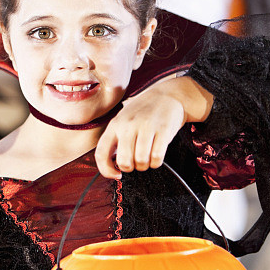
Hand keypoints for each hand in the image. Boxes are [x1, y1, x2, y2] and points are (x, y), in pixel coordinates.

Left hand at [95, 76, 212, 178]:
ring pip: (141, 161)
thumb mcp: (123, 121)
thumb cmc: (143, 113)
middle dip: (131, 168)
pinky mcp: (163, 129)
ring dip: (145, 166)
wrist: (168, 95)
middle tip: (136, 163)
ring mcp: (145, 127)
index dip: (106, 170)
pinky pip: (157, 157)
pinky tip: (156, 157)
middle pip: (124, 161)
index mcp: (114, 125)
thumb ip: (115, 140)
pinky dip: (156, 162)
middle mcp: (128, 125)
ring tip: (147, 159)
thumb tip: (112, 167)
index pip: (101, 153)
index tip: (116, 174)